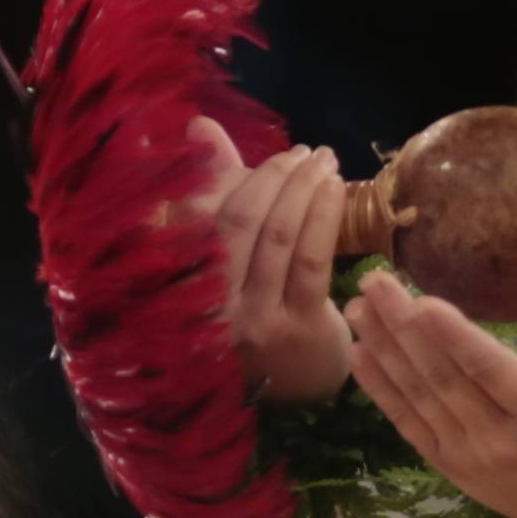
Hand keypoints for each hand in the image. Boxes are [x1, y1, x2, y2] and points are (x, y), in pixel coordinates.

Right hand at [187, 120, 355, 404]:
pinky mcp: (297, 327)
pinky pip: (312, 259)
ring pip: (279, 236)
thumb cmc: (254, 311)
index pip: (196, 217)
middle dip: (276, 176)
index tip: (265, 153)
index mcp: (181, 285)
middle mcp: (210, 305)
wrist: (291, 391)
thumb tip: (200, 126)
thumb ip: (211, 190)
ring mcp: (254, 319)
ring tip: (324, 161)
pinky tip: (335, 189)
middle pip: (240, 221)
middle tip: (303, 153)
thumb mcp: (224, 257)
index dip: (226, 174)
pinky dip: (325, 215)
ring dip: (305, 188)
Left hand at [343, 273, 516, 517]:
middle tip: (373, 281)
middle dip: (403, 328)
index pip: (490, 371)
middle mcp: (498, 439)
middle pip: (442, 377)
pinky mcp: (448, 466)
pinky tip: (359, 355)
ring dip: (384, 351)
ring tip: (357, 308)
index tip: (421, 301)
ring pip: (419, 397)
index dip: (454, 338)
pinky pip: (409, 425)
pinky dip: (381, 391)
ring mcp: (467, 455)